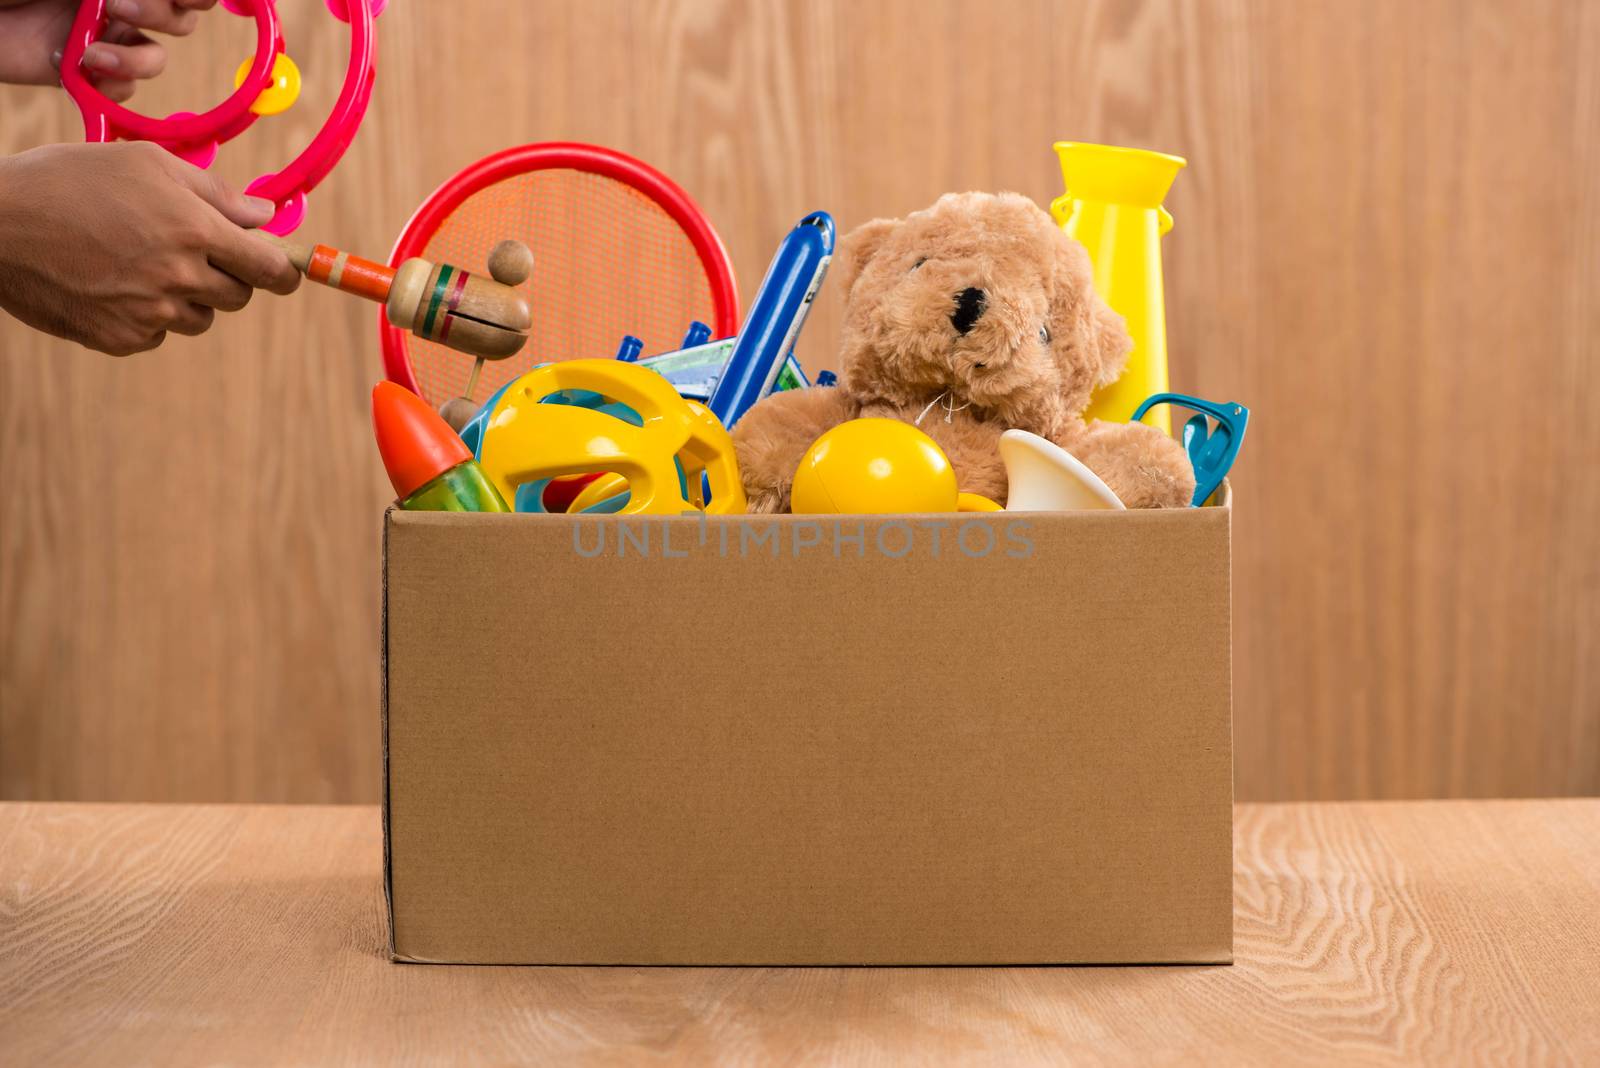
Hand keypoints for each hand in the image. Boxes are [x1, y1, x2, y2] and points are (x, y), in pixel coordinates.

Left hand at [0, 0, 216, 101]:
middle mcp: (119, 4)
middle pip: (180, 20)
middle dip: (161, 16)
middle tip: (116, 6)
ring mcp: (105, 40)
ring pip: (155, 59)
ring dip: (134, 61)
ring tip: (92, 56)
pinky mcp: (87, 76)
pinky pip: (123, 90)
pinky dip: (106, 84)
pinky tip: (70, 67)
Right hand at [0, 141, 300, 355]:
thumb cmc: (70, 180)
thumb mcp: (146, 164)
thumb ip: (215, 192)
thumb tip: (265, 216)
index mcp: (194, 230)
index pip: (272, 269)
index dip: (286, 271)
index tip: (286, 270)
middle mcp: (178, 277)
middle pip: (239, 296)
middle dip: (229, 276)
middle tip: (192, 250)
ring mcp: (149, 314)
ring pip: (200, 318)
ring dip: (187, 296)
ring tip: (139, 262)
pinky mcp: (121, 339)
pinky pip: (158, 334)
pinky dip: (147, 315)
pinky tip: (112, 283)